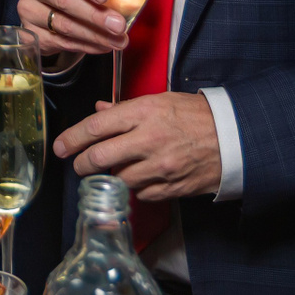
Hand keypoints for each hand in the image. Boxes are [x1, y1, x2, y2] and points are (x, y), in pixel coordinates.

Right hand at [19, 0, 126, 57]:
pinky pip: (61, 42)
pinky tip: (103, 46)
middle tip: (118, 25)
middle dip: (95, 15)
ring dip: (95, 35)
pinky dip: (86, 46)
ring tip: (118, 41)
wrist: (48, 7)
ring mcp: (29, 8)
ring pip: (64, 25)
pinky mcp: (30, 32)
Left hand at [52, 92, 221, 201]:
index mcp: (143, 113)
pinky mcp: (170, 188)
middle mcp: (148, 140)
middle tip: (77, 165)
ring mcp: (159, 167)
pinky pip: (139, 193)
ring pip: (118, 178)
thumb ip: (125, 109)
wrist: (234, 138)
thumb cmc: (195, 115)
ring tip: (115, 168)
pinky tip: (139, 176)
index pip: (96, 127)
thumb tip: (99, 110)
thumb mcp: (159, 101)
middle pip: (100, 158)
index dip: (72, 138)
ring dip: (111, 176)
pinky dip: (134, 186)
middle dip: (82, 164)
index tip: (60, 146)